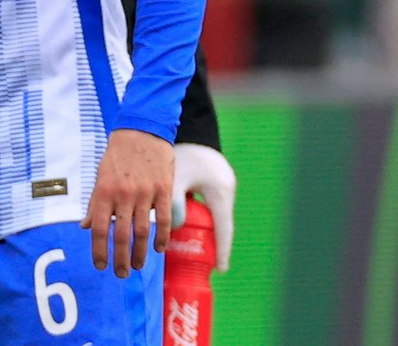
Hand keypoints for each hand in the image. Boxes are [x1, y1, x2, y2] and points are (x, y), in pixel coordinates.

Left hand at [81, 128, 173, 277]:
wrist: (142, 130)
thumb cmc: (118, 156)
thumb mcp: (100, 177)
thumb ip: (95, 204)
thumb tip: (86, 227)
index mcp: (104, 191)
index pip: (100, 229)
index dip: (99, 250)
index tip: (100, 265)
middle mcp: (123, 194)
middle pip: (121, 235)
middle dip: (120, 259)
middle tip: (121, 274)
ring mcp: (145, 192)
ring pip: (143, 231)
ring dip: (141, 253)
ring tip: (138, 266)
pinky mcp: (163, 189)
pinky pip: (164, 219)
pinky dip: (162, 237)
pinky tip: (159, 249)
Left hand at [172, 142, 236, 271]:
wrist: (190, 128)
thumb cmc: (182, 151)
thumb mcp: (175, 177)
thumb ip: (172, 202)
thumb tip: (172, 228)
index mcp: (219, 191)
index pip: (223, 228)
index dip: (221, 249)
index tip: (221, 269)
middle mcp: (225, 191)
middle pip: (219, 225)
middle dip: (212, 244)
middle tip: (203, 264)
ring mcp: (222, 188)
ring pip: (213, 217)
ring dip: (204, 231)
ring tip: (192, 250)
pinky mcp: (214, 184)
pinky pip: (209, 207)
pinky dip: (200, 218)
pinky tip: (186, 227)